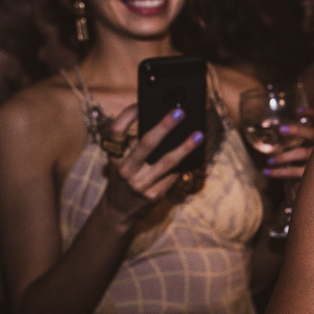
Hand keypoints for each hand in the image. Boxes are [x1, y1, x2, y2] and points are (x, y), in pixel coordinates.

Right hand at [100, 105, 204, 223]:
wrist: (118, 210)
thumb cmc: (124, 177)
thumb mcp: (122, 160)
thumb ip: (134, 144)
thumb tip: (164, 122)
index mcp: (114, 156)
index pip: (116, 131)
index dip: (127, 115)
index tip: (141, 103)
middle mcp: (124, 169)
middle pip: (146, 143)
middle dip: (164, 126)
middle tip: (180, 113)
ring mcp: (139, 184)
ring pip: (167, 162)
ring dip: (185, 147)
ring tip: (199, 135)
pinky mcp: (153, 195)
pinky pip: (173, 176)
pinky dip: (185, 164)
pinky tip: (196, 155)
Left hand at [261, 108, 313, 178]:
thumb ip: (309, 138)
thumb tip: (281, 129)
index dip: (310, 114)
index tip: (297, 111)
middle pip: (311, 133)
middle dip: (297, 130)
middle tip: (281, 129)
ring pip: (301, 153)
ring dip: (283, 155)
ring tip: (269, 160)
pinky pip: (294, 172)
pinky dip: (278, 172)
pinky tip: (265, 171)